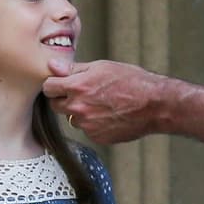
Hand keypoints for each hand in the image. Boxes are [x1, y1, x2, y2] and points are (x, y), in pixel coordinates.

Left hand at [42, 59, 167, 144]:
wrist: (155, 105)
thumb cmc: (132, 81)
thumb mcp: (102, 67)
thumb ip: (73, 69)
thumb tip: (53, 67)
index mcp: (77, 87)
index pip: (48, 88)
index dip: (54, 84)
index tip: (60, 84)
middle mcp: (78, 108)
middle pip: (56, 105)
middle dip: (64, 99)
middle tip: (82, 93)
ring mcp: (87, 125)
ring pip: (72, 118)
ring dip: (80, 112)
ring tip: (101, 104)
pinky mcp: (97, 137)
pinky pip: (87, 130)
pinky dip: (94, 124)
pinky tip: (109, 115)